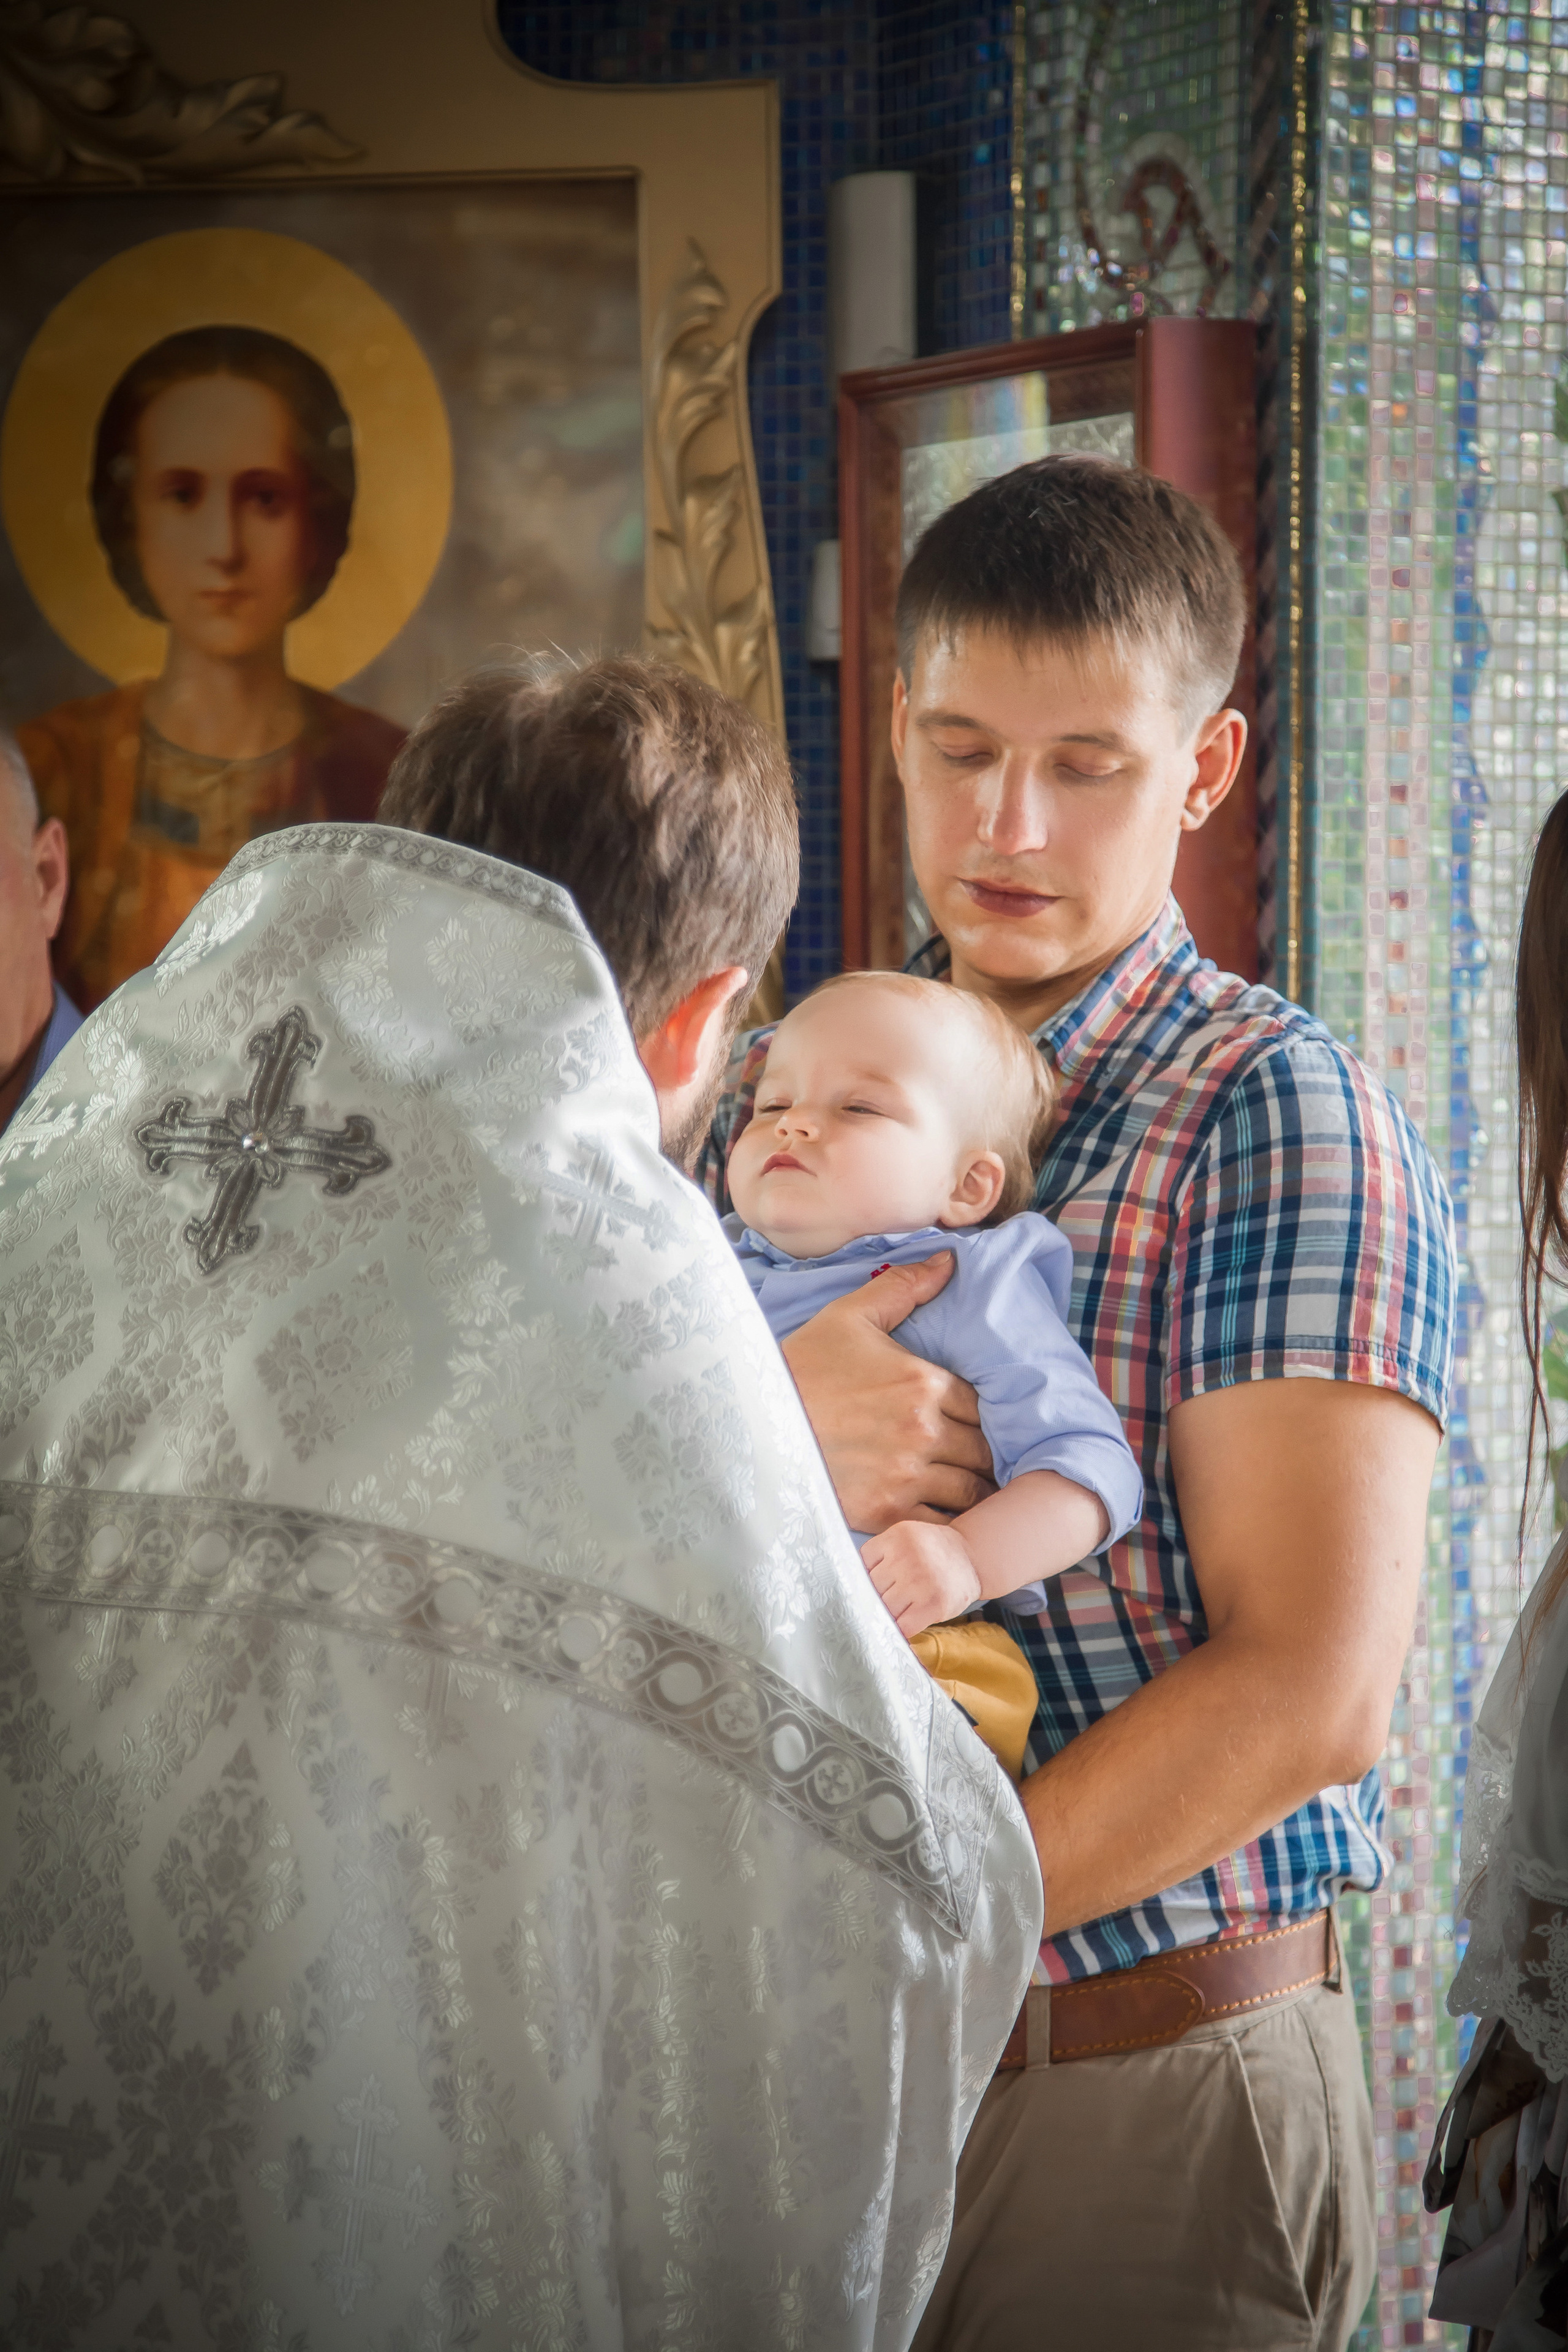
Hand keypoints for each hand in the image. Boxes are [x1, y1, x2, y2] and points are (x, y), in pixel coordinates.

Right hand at [779, 1254, 996, 1531]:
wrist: (752, 1423)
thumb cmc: (801, 1368)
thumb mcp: (849, 1318)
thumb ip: (904, 1289)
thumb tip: (948, 1261)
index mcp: (923, 1382)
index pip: (985, 1405)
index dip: (985, 1415)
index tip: (977, 1422)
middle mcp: (924, 1430)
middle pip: (985, 1451)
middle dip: (985, 1454)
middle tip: (979, 1458)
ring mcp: (907, 1475)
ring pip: (972, 1492)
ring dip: (974, 1490)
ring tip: (966, 1488)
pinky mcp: (886, 1512)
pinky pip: (942, 1526)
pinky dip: (950, 1524)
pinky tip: (941, 1514)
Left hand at [861, 1519, 981, 1636]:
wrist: (972, 1557)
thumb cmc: (933, 1551)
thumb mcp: (907, 1537)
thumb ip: (883, 1553)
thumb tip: (854, 1586)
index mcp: (898, 1536)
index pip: (864, 1562)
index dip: (867, 1574)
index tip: (874, 1580)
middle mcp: (908, 1557)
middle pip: (872, 1587)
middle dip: (878, 1595)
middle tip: (887, 1597)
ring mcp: (920, 1582)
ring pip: (885, 1608)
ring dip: (889, 1613)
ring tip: (899, 1609)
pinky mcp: (933, 1605)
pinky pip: (903, 1626)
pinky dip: (901, 1628)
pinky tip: (906, 1622)